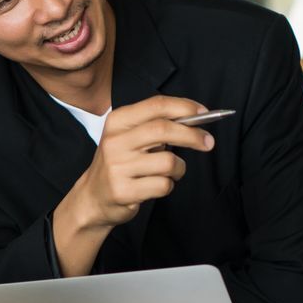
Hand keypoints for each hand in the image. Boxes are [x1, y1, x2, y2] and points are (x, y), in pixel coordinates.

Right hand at [54, 95, 214, 274]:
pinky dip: (167, 185)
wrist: (94, 197)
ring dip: (178, 168)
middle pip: (164, 130)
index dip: (185, 107)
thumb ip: (157, 125)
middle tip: (208, 142)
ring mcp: (118, 167)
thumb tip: (195, 118)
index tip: (204, 113)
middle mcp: (115, 141)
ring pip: (168, 162)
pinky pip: (163, 185)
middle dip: (192, 135)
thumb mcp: (130, 136)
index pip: (157, 105)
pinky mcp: (123, 191)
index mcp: (118, 121)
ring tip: (169, 172)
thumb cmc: (121, 163)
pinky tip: (154, 185)